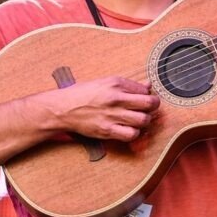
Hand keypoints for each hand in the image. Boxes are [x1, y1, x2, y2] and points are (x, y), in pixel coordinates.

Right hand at [45, 76, 159, 141]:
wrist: (63, 108)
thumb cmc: (83, 94)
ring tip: (138, 120)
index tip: (145, 98)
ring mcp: (112, 115)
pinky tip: (129, 129)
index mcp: (116, 83)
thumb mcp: (105, 82)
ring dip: (144, 121)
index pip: (145, 89)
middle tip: (148, 109)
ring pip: (143, 120)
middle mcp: (116, 98)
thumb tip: (147, 86)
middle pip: (149, 104)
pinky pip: (131, 134)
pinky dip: (134, 133)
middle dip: (153, 107)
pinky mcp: (107, 130)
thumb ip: (128, 85)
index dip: (148, 95)